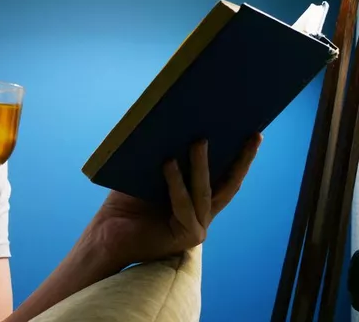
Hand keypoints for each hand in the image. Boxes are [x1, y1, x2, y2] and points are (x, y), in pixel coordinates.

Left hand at [84, 133, 261, 271]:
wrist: (108, 235)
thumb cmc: (124, 204)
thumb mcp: (148, 175)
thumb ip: (165, 158)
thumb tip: (173, 125)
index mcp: (196, 200)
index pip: (223, 177)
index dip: (239, 157)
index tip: (252, 134)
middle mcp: (202, 214)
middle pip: (229, 185)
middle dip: (242, 160)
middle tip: (252, 137)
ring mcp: (197, 226)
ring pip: (204, 191)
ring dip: (201, 164)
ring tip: (199, 140)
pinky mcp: (187, 236)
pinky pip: (183, 203)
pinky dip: (175, 182)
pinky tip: (168, 163)